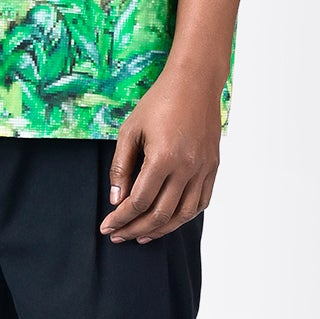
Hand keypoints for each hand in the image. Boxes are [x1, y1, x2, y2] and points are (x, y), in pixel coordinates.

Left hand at [100, 67, 220, 243]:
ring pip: (183, 214)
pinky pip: (201, 202)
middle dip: (136, 229)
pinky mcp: (212, 167)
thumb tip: (117, 200)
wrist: (195, 83)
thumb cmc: (159, 102)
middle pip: (160, 214)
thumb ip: (121, 167)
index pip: (138, 202)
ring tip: (142, 235)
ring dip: (161, 229)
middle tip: (119, 235)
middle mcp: (186, 168)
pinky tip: (169, 220)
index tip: (107, 226)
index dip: (120, 219)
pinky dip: (184, 217)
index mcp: (163, 158)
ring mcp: (203, 169)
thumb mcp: (130, 130)